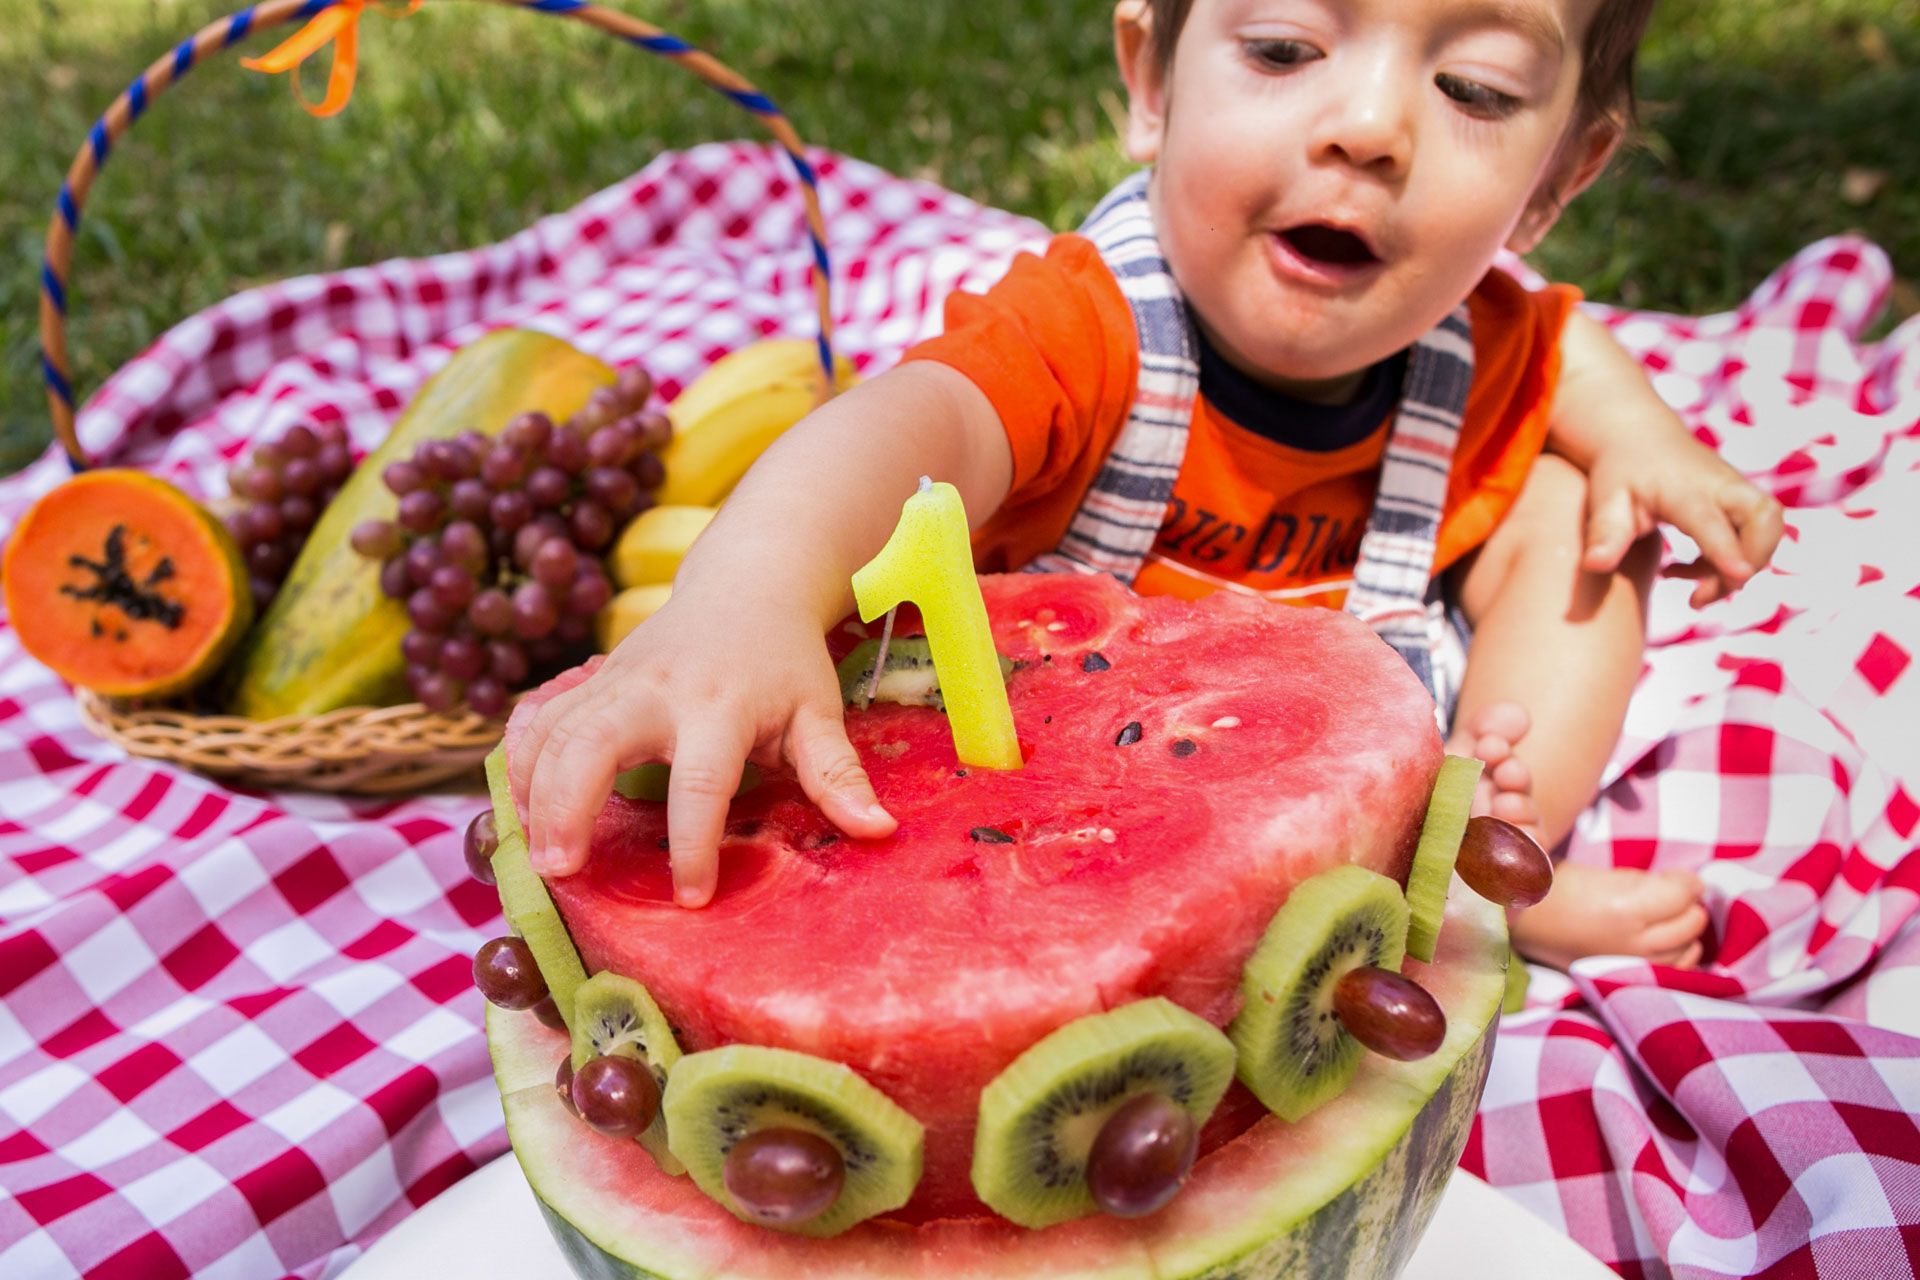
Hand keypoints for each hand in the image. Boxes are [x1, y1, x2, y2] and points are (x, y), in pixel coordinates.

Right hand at [507, 588, 895, 905]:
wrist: (746, 585)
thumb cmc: (785, 660)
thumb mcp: (819, 711)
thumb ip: (838, 774)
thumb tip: (880, 832)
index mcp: (721, 704)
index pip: (702, 780)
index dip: (694, 843)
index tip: (691, 898)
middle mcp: (657, 689)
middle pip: (593, 742)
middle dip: (569, 806)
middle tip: (561, 871)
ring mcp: (613, 679)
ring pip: (553, 730)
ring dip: (534, 792)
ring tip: (538, 857)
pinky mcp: (588, 679)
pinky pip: (538, 716)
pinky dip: (520, 758)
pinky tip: (519, 803)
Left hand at [1580, 438, 1783, 606]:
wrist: (1639, 437)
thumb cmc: (1620, 472)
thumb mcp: (1605, 500)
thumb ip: (1605, 533)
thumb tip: (1594, 566)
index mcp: (1684, 488)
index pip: (1713, 521)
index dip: (1727, 550)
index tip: (1739, 576)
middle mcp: (1722, 486)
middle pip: (1766, 519)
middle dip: (1753, 562)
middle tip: (1704, 593)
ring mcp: (1738, 492)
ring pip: (1769, 529)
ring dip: (1741, 569)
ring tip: (1694, 590)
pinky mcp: (1742, 503)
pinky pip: (1757, 537)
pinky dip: (1729, 564)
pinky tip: (1688, 573)